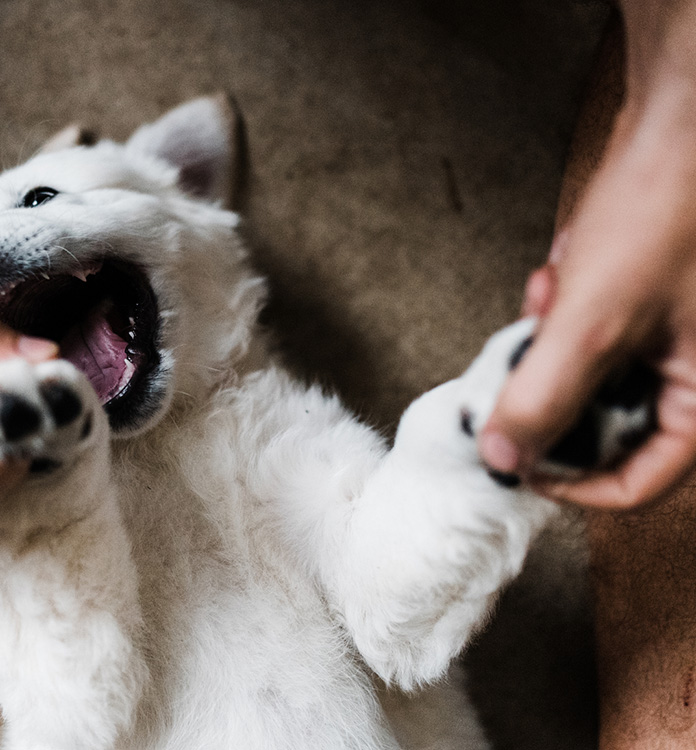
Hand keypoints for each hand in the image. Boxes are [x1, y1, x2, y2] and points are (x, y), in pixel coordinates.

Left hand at [480, 0, 695, 508]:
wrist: (677, 128)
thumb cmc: (662, 218)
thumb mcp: (591, 323)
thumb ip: (543, 398)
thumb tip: (502, 461)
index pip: (636, 486)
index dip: (569, 484)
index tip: (514, 459)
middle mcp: (684, 380)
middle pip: (598, 432)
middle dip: (551, 392)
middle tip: (529, 352)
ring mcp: (660, 347)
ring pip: (579, 384)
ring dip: (548, 348)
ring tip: (552, 294)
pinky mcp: (634, 314)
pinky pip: (578, 340)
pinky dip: (557, 316)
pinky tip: (557, 276)